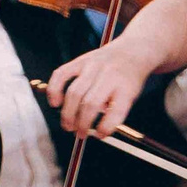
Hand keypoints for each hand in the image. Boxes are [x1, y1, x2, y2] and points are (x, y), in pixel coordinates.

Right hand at [43, 43, 159, 137]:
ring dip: (68, 114)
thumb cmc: (130, 78)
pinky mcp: (81, 60)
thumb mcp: (132, 95)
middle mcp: (109, 75)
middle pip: (91, 104)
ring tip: (68, 126)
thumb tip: (96, 131)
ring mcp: (94, 66)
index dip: (106, 127)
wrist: (133, 50)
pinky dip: (54, 90)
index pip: (116, 111)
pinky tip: (55, 103)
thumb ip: (116, 111)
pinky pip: (61, 74)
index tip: (100, 135)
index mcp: (127, 87)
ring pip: (74, 92)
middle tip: (79, 134)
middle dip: (82, 123)